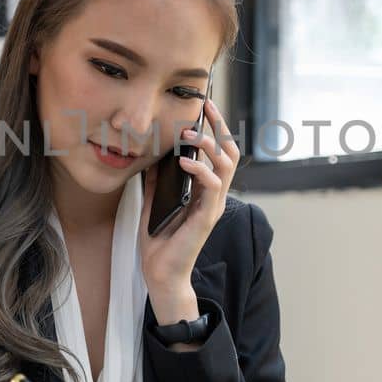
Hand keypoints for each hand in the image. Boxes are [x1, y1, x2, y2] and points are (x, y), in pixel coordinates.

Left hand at [138, 97, 240, 318]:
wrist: (161, 275)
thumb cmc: (160, 243)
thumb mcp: (154, 203)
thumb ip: (156, 182)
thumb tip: (152, 158)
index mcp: (205, 191)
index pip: (218, 153)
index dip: (215, 129)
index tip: (204, 107)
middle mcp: (214, 196)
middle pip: (229, 153)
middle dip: (220, 127)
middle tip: (206, 108)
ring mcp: (212, 206)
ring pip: (226, 166)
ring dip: (210, 145)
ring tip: (190, 135)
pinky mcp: (206, 218)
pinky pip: (212, 187)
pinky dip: (201, 170)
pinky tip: (185, 162)